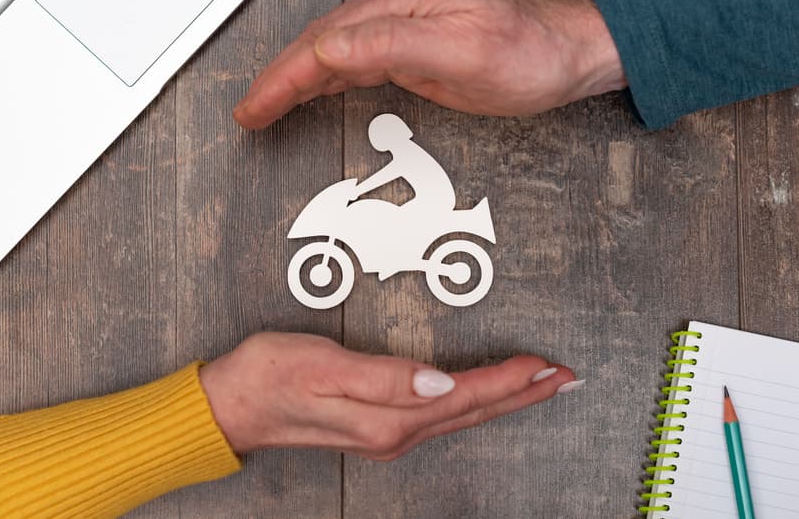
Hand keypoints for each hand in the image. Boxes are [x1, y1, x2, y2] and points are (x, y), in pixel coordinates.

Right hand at [199, 332, 580, 460]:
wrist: (233, 405)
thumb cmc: (272, 376)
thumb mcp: (323, 367)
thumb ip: (384, 377)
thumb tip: (442, 382)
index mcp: (388, 417)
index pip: (465, 394)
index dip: (510, 379)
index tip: (546, 365)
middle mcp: (395, 432)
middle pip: (474, 410)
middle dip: (524, 393)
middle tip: (566, 377)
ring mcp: (388, 434)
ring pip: (462, 415)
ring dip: (505, 399)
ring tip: (539, 384)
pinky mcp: (379, 427)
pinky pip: (442, 416)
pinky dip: (474, 402)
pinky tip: (483, 395)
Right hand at [233, 0, 625, 128]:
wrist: (573, 51)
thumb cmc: (532, 50)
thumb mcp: (463, 52)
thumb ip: (391, 47)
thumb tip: (329, 50)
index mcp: (406, 1)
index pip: (326, 42)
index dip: (284, 77)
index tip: (255, 106)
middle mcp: (402, 6)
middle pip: (321, 43)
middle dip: (280, 79)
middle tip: (250, 112)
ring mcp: (409, 24)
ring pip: (336, 51)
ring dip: (298, 79)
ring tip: (267, 106)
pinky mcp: (419, 44)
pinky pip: (360, 60)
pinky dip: (329, 78)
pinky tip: (316, 89)